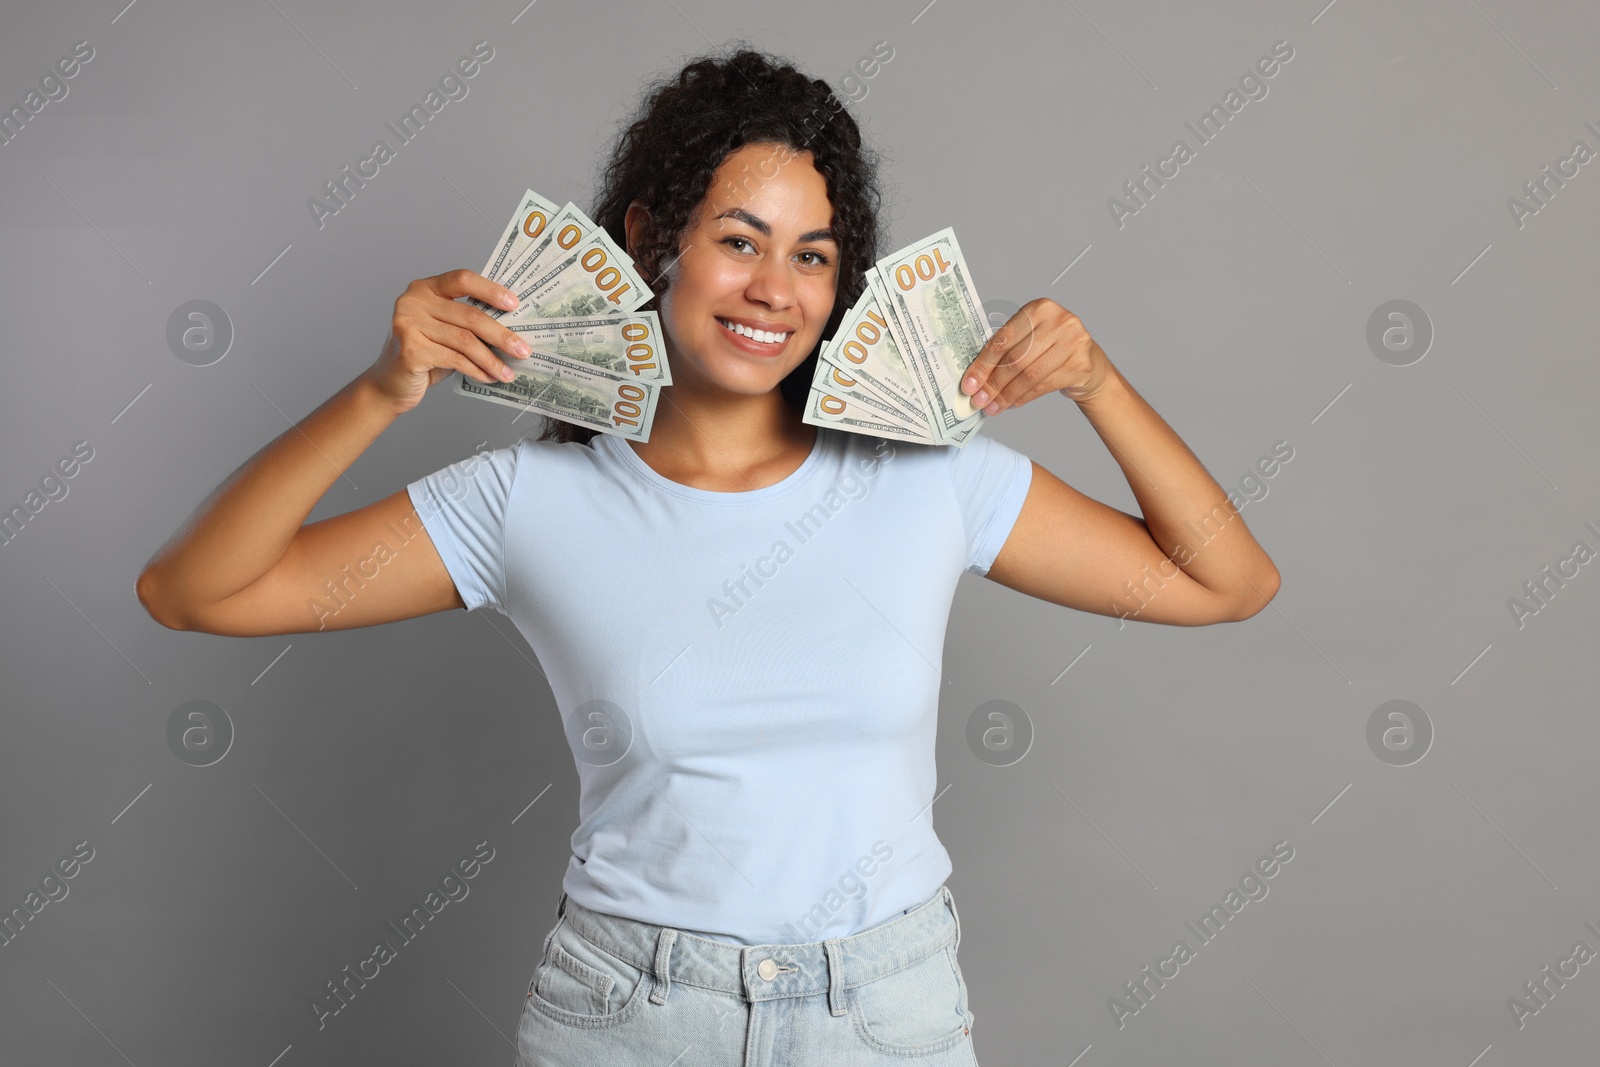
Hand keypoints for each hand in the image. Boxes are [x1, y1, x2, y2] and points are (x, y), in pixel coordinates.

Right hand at [362, 269, 533, 415]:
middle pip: (469, 315)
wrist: (390, 384)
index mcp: (425, 288)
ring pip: (465, 341)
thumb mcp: (445, 330)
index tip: (515, 305)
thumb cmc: (424, 354)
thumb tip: (513, 327)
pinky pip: (455, 359)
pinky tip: (489, 377)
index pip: (462, 279)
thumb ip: (467, 321)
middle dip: (501, 335)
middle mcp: (413, 301)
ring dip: (492, 360)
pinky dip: (477, 370)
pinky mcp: (410, 349)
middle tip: (523, 350)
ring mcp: (408, 324)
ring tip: (508, 372)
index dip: (491, 290)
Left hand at [960, 299, 1112, 413]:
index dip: (983, 364)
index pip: (1003, 339)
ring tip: (993, 407)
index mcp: (1040, 308)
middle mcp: (1059, 321)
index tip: (969, 383)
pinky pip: (1044, 386)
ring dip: (1006, 395)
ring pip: (1029, 375)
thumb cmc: (1053, 348)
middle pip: (1016, 358)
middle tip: (978, 400)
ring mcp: (1073, 342)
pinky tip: (1012, 403)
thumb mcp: (1031, 338)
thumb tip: (975, 377)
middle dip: (993, 383)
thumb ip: (1007, 350)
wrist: (1089, 361)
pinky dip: (1023, 397)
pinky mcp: (1081, 365)